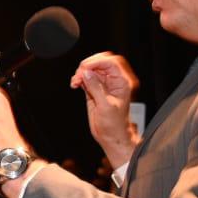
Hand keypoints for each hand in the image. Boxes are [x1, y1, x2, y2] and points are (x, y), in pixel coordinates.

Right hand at [70, 52, 140, 168]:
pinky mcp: (94, 90)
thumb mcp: (106, 106)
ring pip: (91, 70)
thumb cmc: (115, 124)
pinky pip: (86, 78)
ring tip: (76, 81)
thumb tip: (87, 73)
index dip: (97, 62)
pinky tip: (75, 84)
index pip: (110, 63)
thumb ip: (96, 87)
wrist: (111, 136)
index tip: (85, 68)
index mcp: (121, 83)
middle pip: (100, 63)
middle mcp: (113, 82)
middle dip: (88, 65)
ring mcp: (103, 86)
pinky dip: (79, 79)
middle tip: (80, 74)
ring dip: (81, 73)